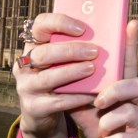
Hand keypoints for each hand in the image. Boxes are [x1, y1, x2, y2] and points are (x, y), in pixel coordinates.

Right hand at [14, 13, 97, 137]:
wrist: (42, 114)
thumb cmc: (59, 78)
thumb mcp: (63, 60)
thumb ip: (77, 45)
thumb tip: (112, 30)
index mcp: (34, 46)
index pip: (40, 25)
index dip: (59, 23)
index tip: (82, 29)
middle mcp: (25, 64)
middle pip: (44, 53)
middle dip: (71, 51)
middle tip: (94, 52)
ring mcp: (26, 87)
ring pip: (47, 77)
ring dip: (72, 72)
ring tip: (92, 69)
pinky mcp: (34, 107)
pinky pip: (57, 101)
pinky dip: (76, 97)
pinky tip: (92, 95)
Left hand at [90, 21, 137, 137]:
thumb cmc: (111, 133)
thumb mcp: (94, 113)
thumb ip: (83, 94)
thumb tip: (59, 73)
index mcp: (128, 93)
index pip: (129, 64)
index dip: (131, 44)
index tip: (130, 22)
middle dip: (115, 90)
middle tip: (98, 101)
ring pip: (132, 112)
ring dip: (109, 121)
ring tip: (102, 128)